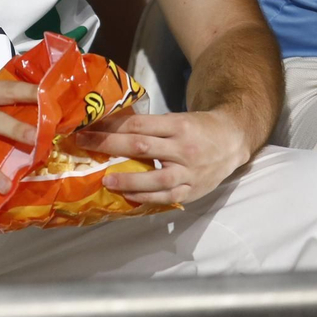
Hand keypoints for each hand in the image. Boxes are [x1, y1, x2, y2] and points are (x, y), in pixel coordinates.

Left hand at [75, 108, 250, 205]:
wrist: (233, 140)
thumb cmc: (197, 128)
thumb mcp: (175, 119)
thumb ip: (148, 126)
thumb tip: (109, 128)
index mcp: (177, 125)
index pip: (138, 125)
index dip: (110, 126)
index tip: (87, 127)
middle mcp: (183, 148)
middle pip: (141, 147)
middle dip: (109, 145)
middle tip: (83, 144)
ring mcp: (190, 172)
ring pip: (157, 178)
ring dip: (128, 180)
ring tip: (106, 180)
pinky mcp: (194, 190)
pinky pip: (168, 197)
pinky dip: (147, 198)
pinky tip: (128, 196)